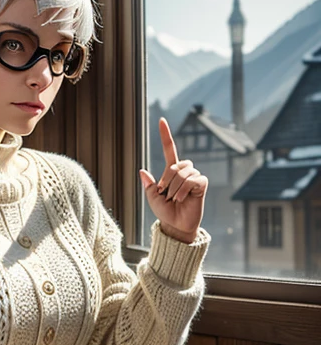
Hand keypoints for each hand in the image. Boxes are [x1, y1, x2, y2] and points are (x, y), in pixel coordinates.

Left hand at [139, 117, 207, 243]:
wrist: (176, 225)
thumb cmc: (165, 212)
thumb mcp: (152, 198)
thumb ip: (148, 185)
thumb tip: (142, 171)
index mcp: (171, 171)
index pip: (170, 149)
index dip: (166, 135)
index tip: (162, 120)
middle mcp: (184, 171)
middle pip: (175, 165)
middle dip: (167, 180)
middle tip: (164, 194)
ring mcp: (194, 176)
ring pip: (183, 173)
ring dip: (174, 188)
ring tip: (174, 198)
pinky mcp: (202, 184)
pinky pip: (192, 180)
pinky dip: (183, 190)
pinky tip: (181, 199)